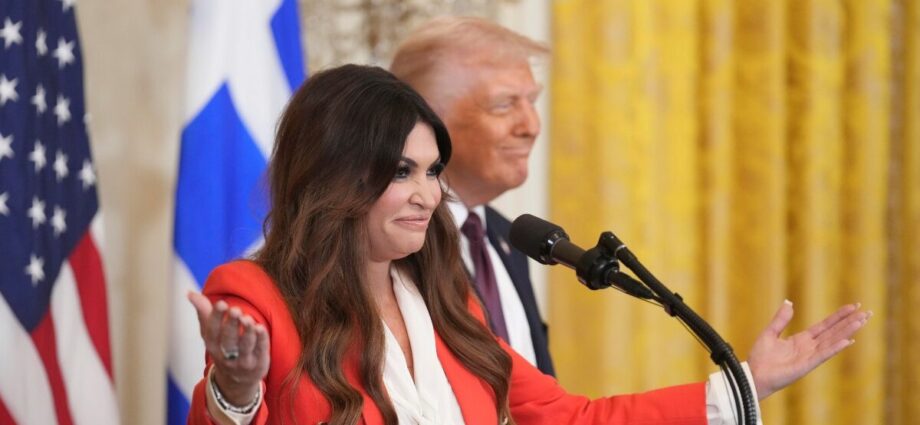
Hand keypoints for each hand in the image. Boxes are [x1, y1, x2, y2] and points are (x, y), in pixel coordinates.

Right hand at [188, 291, 269, 405]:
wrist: (236, 382)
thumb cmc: (222, 349)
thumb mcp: (210, 334)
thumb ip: (204, 313)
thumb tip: (190, 293)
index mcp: (212, 345)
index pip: (212, 331)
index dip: (216, 317)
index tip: (221, 303)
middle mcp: (226, 355)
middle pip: (228, 339)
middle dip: (231, 324)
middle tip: (235, 309)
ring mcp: (243, 361)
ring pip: (244, 346)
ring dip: (246, 332)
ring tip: (247, 318)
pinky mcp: (259, 363)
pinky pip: (260, 351)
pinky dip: (261, 340)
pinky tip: (261, 328)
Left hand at [747, 300, 869, 399]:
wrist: (754, 375)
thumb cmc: (760, 358)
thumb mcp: (770, 333)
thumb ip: (781, 319)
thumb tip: (789, 302)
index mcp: (802, 339)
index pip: (825, 325)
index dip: (839, 316)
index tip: (853, 306)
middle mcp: (810, 347)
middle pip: (834, 332)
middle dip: (850, 322)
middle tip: (867, 312)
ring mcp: (810, 356)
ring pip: (832, 341)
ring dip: (847, 331)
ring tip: (862, 321)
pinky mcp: (806, 366)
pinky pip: (823, 355)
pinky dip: (834, 348)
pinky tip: (847, 341)